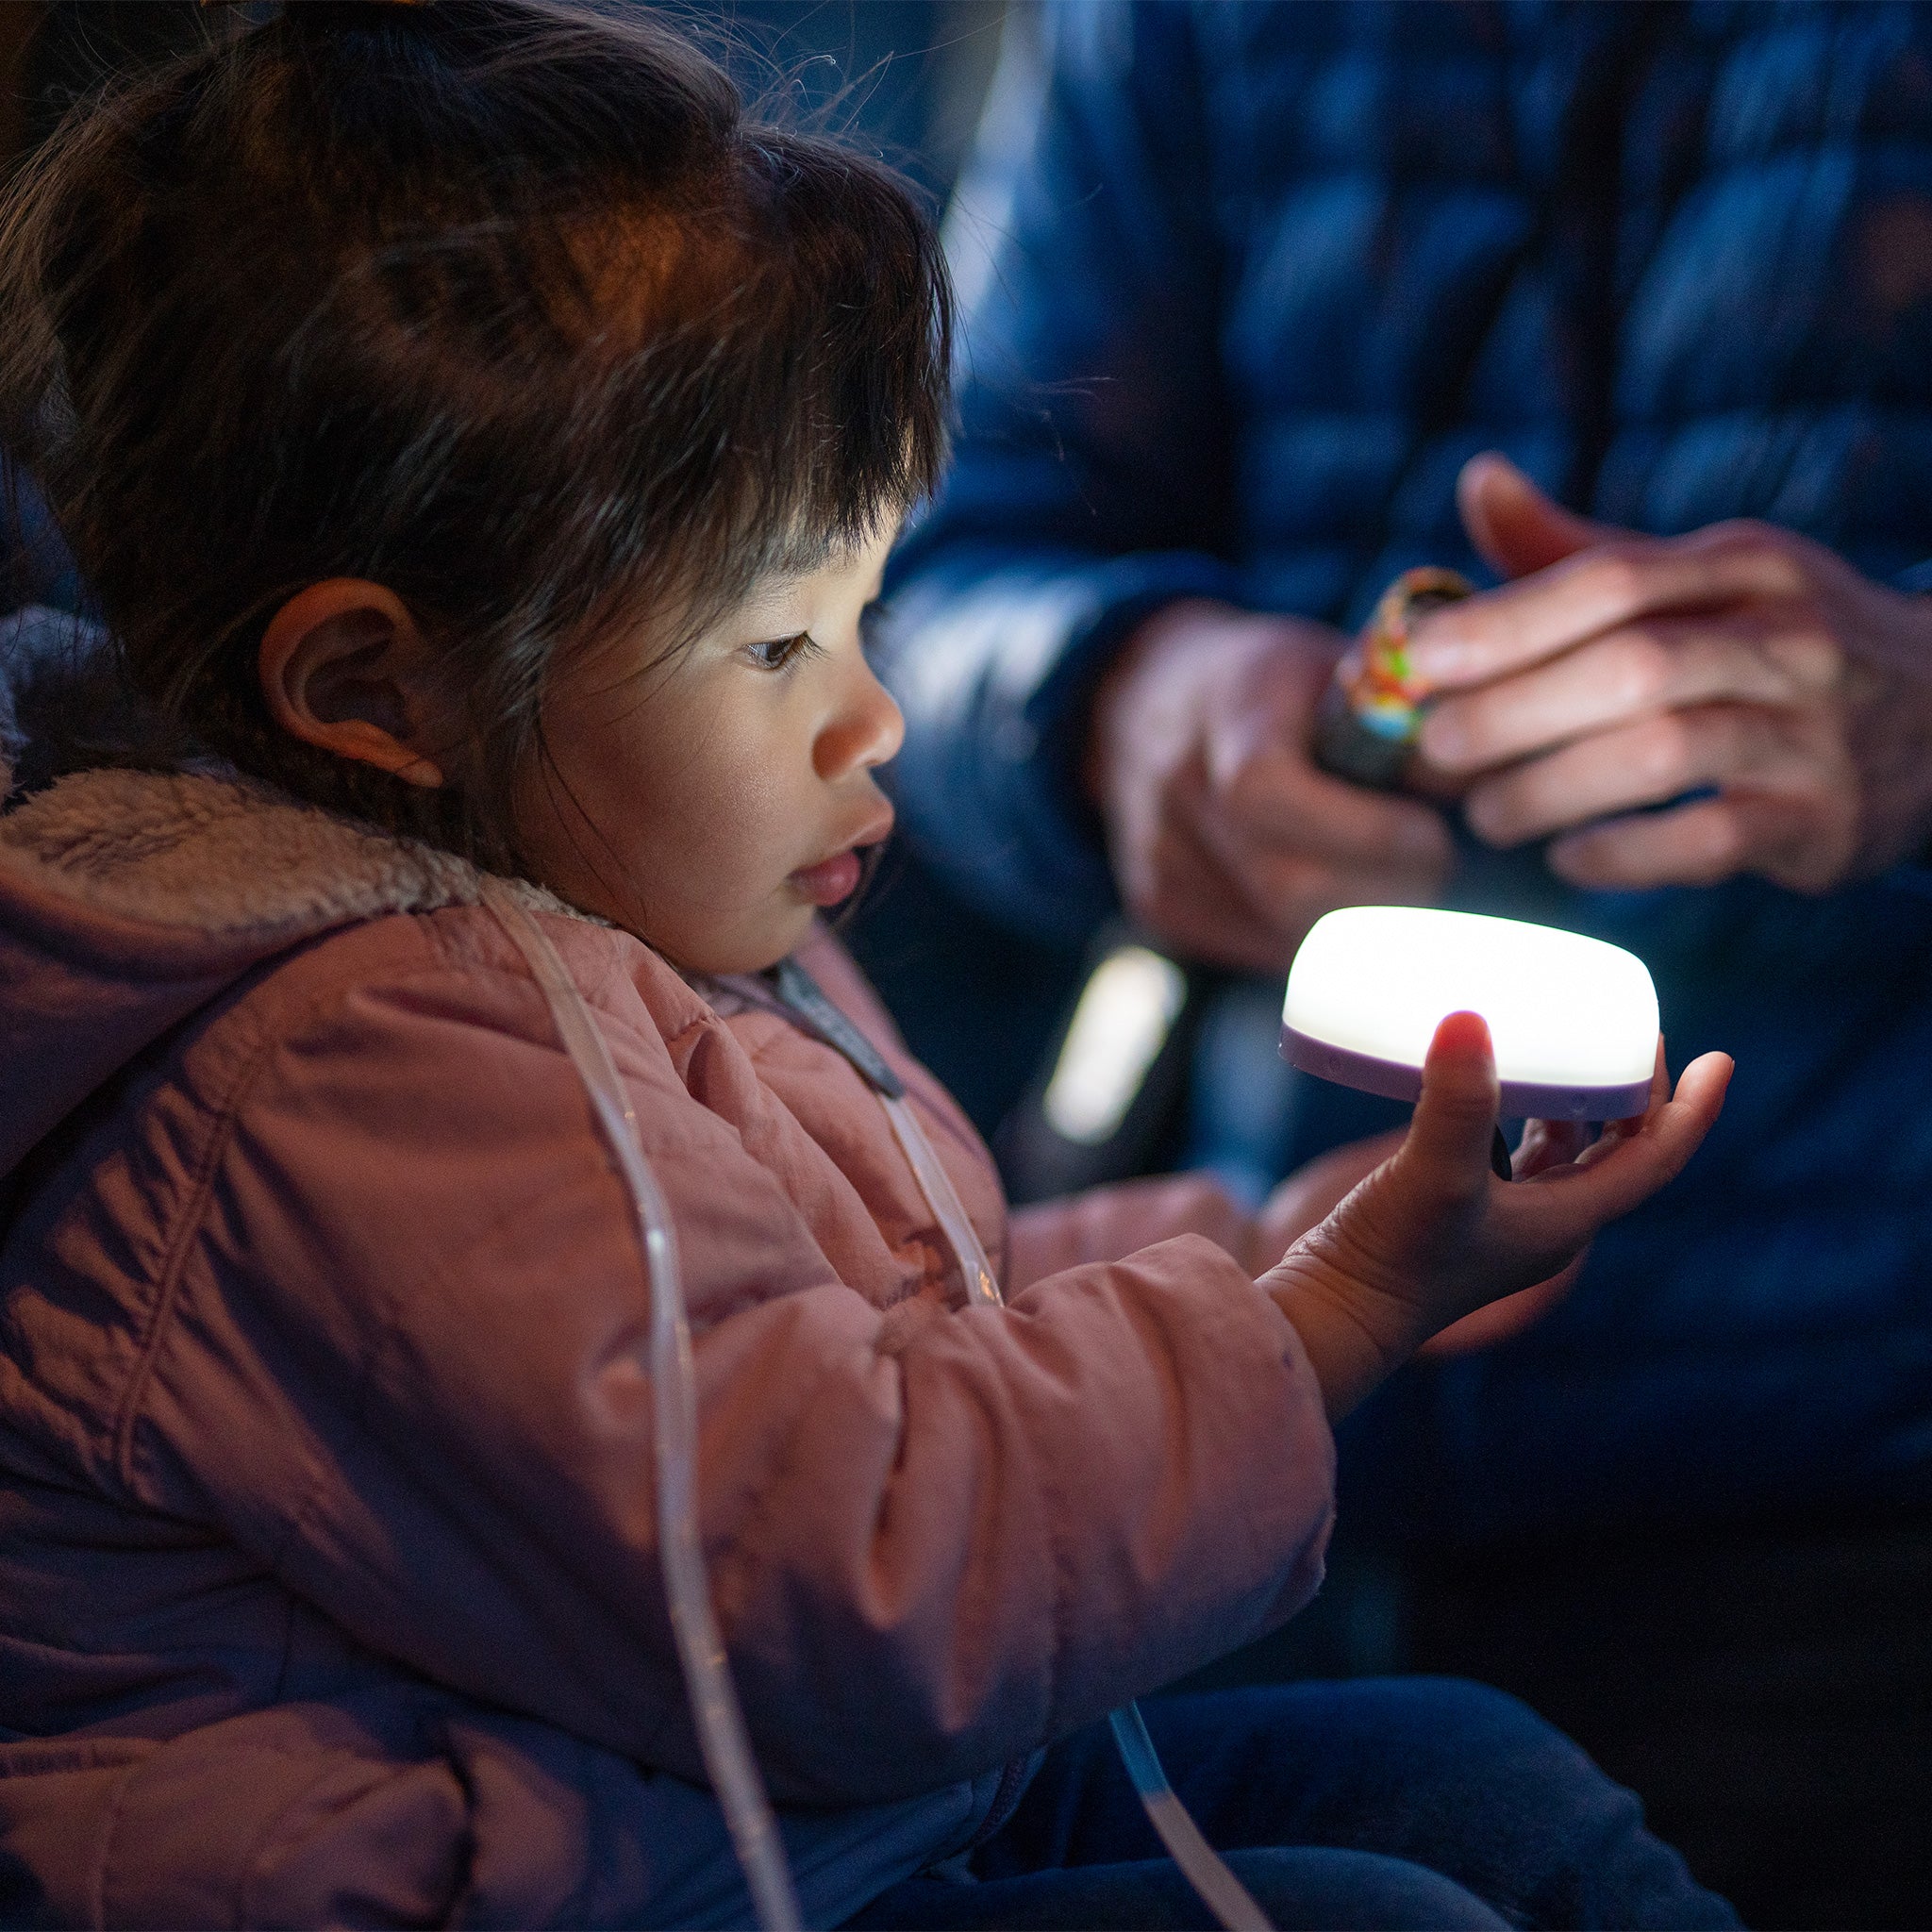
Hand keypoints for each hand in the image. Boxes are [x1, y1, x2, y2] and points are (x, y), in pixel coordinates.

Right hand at [1088, 601, 1454, 972]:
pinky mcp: (1161, 908)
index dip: (1365, 833)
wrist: (1143, 703)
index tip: (1434, 835)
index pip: (1269, 795)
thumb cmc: (1269, 687)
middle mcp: (1177, 791)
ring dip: (1361, 927)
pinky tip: (1340, 901)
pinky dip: (1317, 941)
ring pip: (1281, 934)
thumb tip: (1487, 781)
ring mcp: (1160, 859)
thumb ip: (1407, 720)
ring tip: (1400, 886)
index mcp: (1227, 715)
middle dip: (1385, 895)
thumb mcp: (1337, 668)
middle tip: (1436, 873)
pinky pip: (1257, 950)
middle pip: (1285, 887)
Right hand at [1262, 1013, 1730, 1420]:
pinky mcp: (1454, 1209)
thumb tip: (1468, 1017)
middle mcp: (1545, 1221)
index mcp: (1566, 1221)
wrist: (1333, 1313)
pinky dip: (1518, 1112)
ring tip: (1576, 1044)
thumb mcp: (1435, 1177)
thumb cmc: (1395, 1259)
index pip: (1654, 1159)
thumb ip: (1457, 1101)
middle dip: (1638, 1096)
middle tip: (1636, 1034)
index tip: (1718, 1057)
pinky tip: (1489, 1077)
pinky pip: (1510, 1153)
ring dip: (1581, 1102)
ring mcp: (1500, 1218)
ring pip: (1564, 1151)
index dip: (1690, 1109)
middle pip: (1618, 1151)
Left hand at [1406, 454, 1931, 891]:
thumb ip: (1576, 547)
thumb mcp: (1695, 577)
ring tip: (1486, 815)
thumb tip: (1475, 475)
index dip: (1506, 620)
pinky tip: (1566, 857)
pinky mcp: (1822, 822)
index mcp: (1742, 565)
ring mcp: (1811, 733)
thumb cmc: (1769, 643)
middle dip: (1512, 713)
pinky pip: (1706, 842)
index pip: (1613, 580)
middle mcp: (1786, 639)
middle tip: (1435, 752)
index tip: (1419, 657)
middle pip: (1630, 666)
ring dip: (1550, 790)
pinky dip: (1619, 854)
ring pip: (1663, 754)